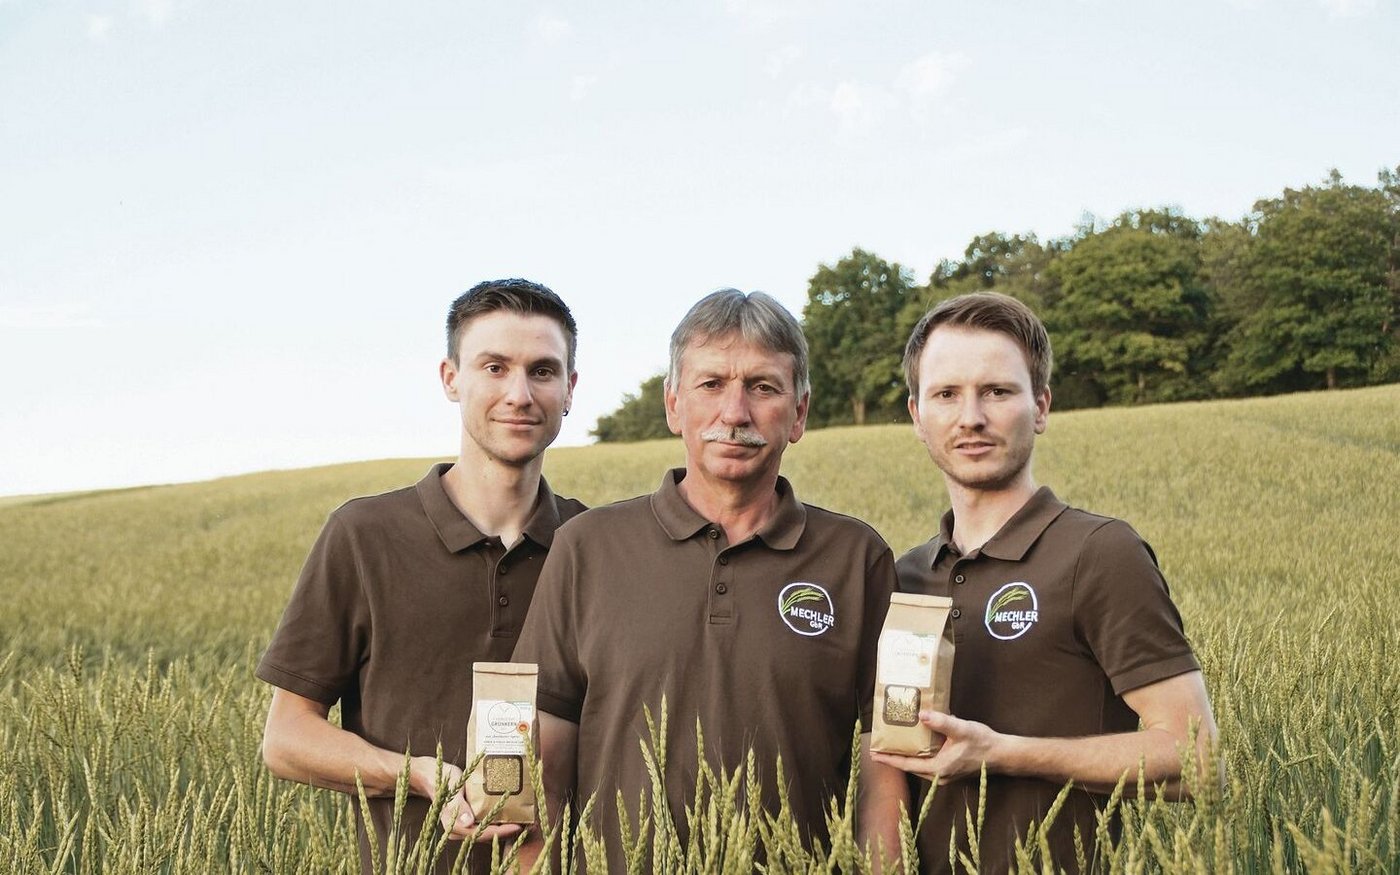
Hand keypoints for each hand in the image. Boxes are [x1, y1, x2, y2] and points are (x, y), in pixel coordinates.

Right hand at [434, 761, 525, 842]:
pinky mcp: (469, 815)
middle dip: (508, 830)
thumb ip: (458, 806)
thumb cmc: (440, 780)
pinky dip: (499, 817)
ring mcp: (465, 822)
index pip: (481, 833)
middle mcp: (460, 828)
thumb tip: (468, 822)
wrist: (431, 773)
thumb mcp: (450, 790)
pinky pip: (486, 820)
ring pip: (488, 828)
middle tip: (529, 824)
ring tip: (525, 819)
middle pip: (487, 833)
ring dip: (506, 824)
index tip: (517, 826)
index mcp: (454, 826)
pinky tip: (513, 812)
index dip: (500, 831)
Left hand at [870, 710, 1001, 784]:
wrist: (1002, 754)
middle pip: (910, 767)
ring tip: (892, 744)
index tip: (873, 754)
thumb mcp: (961, 729)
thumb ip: (941, 723)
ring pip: (918, 765)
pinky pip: (927, 763)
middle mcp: (938, 775)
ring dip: (906, 756)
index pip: (907, 765)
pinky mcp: (949, 769)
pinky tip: (915, 742)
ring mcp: (944, 774)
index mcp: (938, 768)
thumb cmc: (982, 743)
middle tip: (879, 747)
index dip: (889, 759)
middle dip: (894, 757)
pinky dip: (918, 754)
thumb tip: (921, 715)